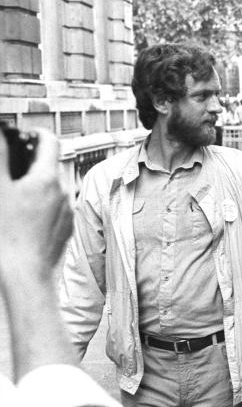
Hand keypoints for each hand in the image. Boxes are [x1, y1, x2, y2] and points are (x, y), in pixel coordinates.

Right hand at [0, 129, 71, 283]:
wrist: (26, 273)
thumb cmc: (8, 235)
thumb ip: (0, 157)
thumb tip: (2, 134)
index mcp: (48, 178)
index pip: (49, 141)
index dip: (35, 133)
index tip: (24, 135)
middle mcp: (65, 191)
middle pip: (51, 164)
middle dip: (33, 161)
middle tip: (13, 166)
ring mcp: (68, 210)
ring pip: (55, 186)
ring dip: (38, 183)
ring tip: (16, 193)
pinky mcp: (68, 226)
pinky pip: (57, 206)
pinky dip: (44, 202)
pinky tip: (26, 214)